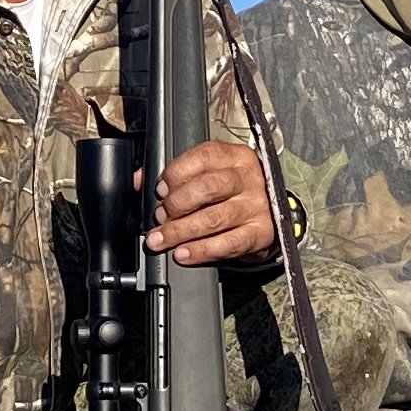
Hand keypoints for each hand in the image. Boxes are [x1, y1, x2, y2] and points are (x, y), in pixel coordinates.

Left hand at [144, 138, 278, 264]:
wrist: (270, 213)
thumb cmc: (232, 192)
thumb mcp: (210, 173)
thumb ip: (176, 174)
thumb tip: (139, 181)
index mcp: (234, 157)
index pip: (203, 157)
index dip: (176, 173)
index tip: (160, 190)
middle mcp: (248, 178)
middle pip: (209, 187)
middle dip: (177, 204)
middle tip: (160, 217)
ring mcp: (256, 206)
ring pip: (214, 218)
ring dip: (181, 231)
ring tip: (161, 239)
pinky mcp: (260, 233)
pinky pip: (228, 244)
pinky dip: (201, 251)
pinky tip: (183, 253)